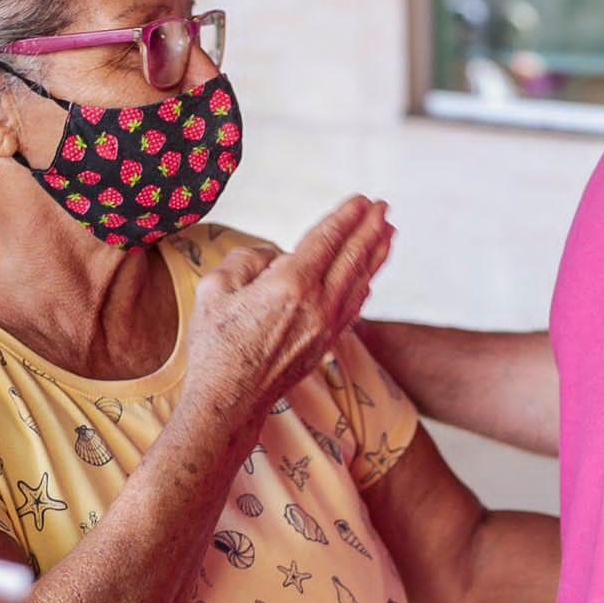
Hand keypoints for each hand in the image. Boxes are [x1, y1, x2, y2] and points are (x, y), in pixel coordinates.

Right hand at [183, 195, 394, 414]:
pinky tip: (369, 277)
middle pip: (353, 257)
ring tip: (388, 233)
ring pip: (360, 282)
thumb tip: (274, 257)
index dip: (346, 217)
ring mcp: (326, 327)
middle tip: (383, 207)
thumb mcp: (215, 288)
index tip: (362, 200)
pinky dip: (365, 285)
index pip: (327, 240)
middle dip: (370, 228)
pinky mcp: (326, 345)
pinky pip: (354, 307)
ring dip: (376, 254)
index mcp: (290, 285)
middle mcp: (317, 305)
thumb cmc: (216, 345)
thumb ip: (247, 259)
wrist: (229, 402)